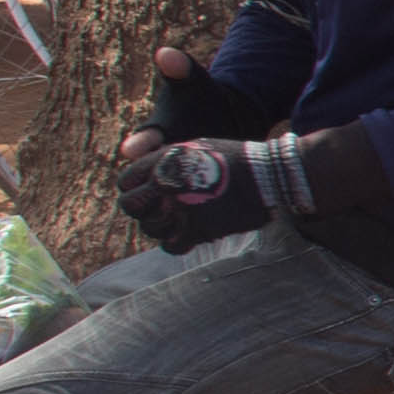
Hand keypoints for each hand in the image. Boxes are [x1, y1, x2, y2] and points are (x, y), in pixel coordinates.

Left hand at [112, 134, 266, 251]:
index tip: (146, 194)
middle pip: (130, 207)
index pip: (125, 182)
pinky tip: (186, 235)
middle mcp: (166, 184)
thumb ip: (165, 159)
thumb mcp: (194, 147)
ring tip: (177, 221)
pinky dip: (176, 243)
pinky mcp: (198, 229)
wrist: (267, 173)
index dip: (133, 189)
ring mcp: (181, 208)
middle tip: (159, 210)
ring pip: (150, 229)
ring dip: (161, 227)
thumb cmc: (233, 158)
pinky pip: (172, 246)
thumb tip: (145, 171)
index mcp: (163, 162)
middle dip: (142, 210)